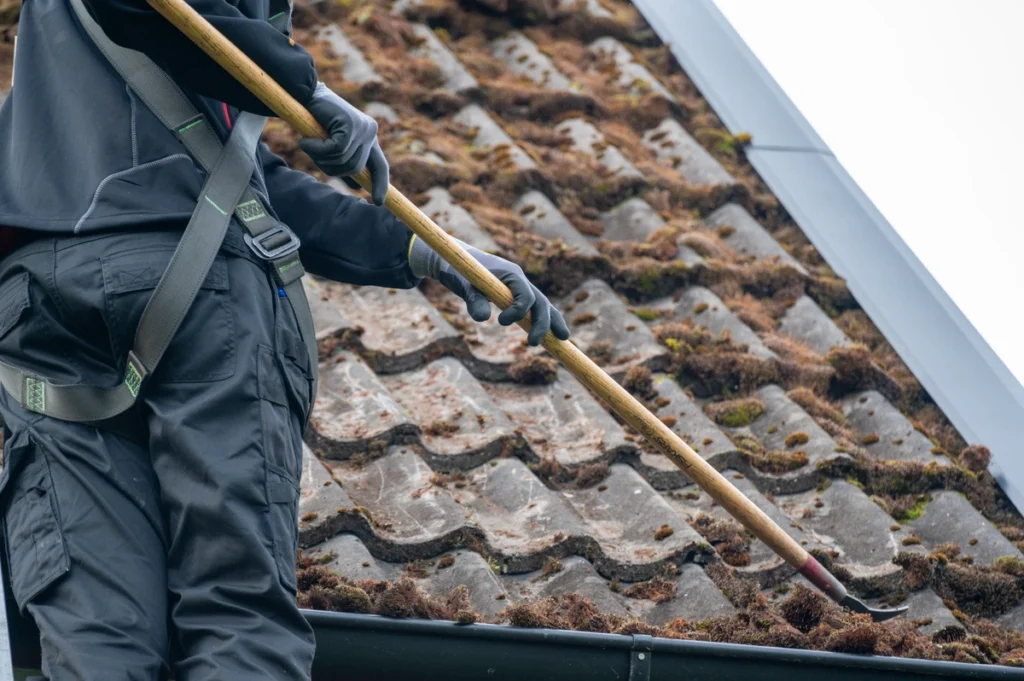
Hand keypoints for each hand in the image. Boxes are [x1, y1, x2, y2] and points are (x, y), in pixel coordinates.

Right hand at [298, 82, 389, 205]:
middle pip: (355, 169)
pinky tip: (307, 139)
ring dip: (321, 157)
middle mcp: (370, 132)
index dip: (380, 184)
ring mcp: (363, 128)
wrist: (303, 94)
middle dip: (333, 169)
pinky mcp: (351, 124)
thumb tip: (356, 187)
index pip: (380, 166)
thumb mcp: (332, 146)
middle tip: (315, 155)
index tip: (379, 202)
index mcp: (369, 137)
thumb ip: (344, 162)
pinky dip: (317, 149)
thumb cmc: (314, 121)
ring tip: (309, 143)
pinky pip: (334, 150)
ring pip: (344, 161)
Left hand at [408, 236, 569, 346]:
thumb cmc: (460, 271)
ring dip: (552, 322)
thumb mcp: (462, 284)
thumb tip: (483, 318)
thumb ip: (473, 299)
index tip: (501, 322)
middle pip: (541, 301)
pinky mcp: (517, 294)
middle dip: (543, 323)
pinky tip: (553, 334)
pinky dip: (544, 319)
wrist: (459, 261)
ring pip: (543, 305)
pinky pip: (535, 308)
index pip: (526, 294)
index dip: (519, 311)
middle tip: (533, 344)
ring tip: (562, 339)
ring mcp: (521, 287)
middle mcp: (520, 280)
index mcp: (510, 274)